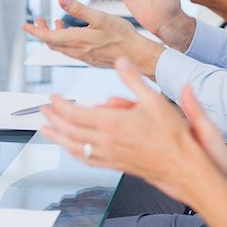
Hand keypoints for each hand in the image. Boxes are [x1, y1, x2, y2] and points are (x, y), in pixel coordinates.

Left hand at [23, 0, 163, 78]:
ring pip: (62, 47)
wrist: (137, 55)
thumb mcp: (100, 18)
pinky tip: (72, 33)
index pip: (48, 37)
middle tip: (38, 21)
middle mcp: (78, 51)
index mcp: (77, 40)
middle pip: (52, 42)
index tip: (26, 26)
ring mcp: (84, 56)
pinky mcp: (91, 58)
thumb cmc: (122, 37)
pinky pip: (72, 50)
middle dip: (42, 31)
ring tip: (55, 24)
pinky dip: (66, 41)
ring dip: (54, 36)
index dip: (35, 31)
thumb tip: (62, 0)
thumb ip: (79, 9)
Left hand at [41, 58, 226, 207]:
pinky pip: (87, 160)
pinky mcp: (115, 165)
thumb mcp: (154, 99)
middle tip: (42, 111)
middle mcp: (107, 141)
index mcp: (113, 123)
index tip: (53, 97)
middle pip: (70, 129)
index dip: (61, 105)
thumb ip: (133, 79)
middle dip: (53, 119)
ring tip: (46, 130)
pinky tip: (70, 150)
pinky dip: (73, 153)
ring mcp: (109, 155)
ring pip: (74, 146)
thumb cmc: (172, 135)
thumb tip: (121, 61)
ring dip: (57, 137)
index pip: (76, 113)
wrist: (183, 165)